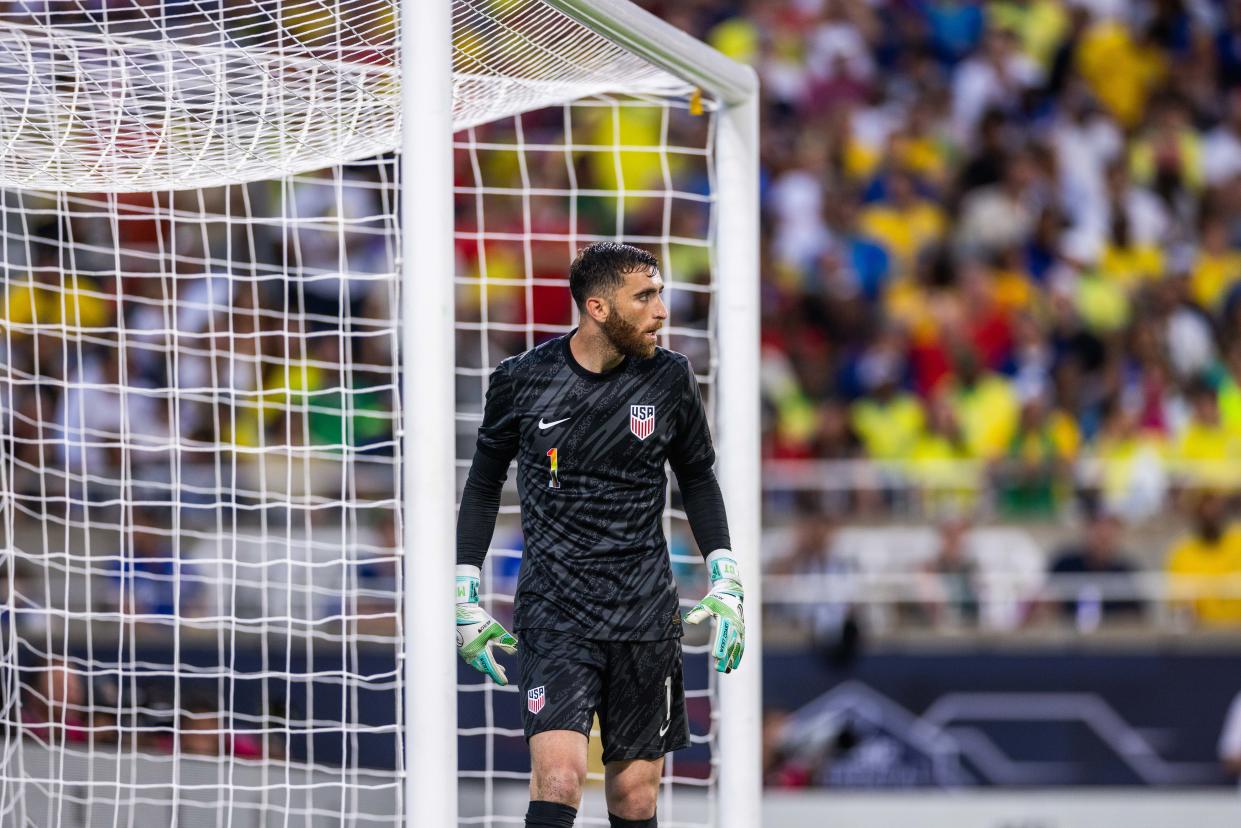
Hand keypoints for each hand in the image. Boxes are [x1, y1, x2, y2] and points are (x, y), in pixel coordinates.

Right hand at [456, 565, 517, 684]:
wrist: (460, 609)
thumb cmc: (478, 618)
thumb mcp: (495, 628)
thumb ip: (504, 640)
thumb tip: (514, 651)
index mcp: (478, 651)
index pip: (490, 667)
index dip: (498, 675)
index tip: (504, 682)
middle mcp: (470, 653)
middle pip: (483, 666)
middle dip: (493, 670)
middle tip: (503, 672)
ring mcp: (464, 651)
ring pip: (477, 662)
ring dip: (486, 664)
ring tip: (496, 665)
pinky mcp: (461, 646)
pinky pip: (472, 657)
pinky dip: (479, 659)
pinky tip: (484, 655)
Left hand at [685, 551, 743, 673]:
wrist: (732, 591)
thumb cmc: (716, 598)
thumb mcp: (706, 603)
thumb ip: (698, 613)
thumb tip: (689, 621)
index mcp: (726, 617)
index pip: (722, 634)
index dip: (720, 645)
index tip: (716, 656)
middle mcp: (735, 624)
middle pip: (730, 643)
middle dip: (725, 656)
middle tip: (719, 668)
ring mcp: (740, 628)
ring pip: (737, 646)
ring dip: (733, 658)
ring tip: (727, 670)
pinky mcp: (742, 630)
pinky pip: (742, 644)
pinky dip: (739, 654)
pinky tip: (735, 664)